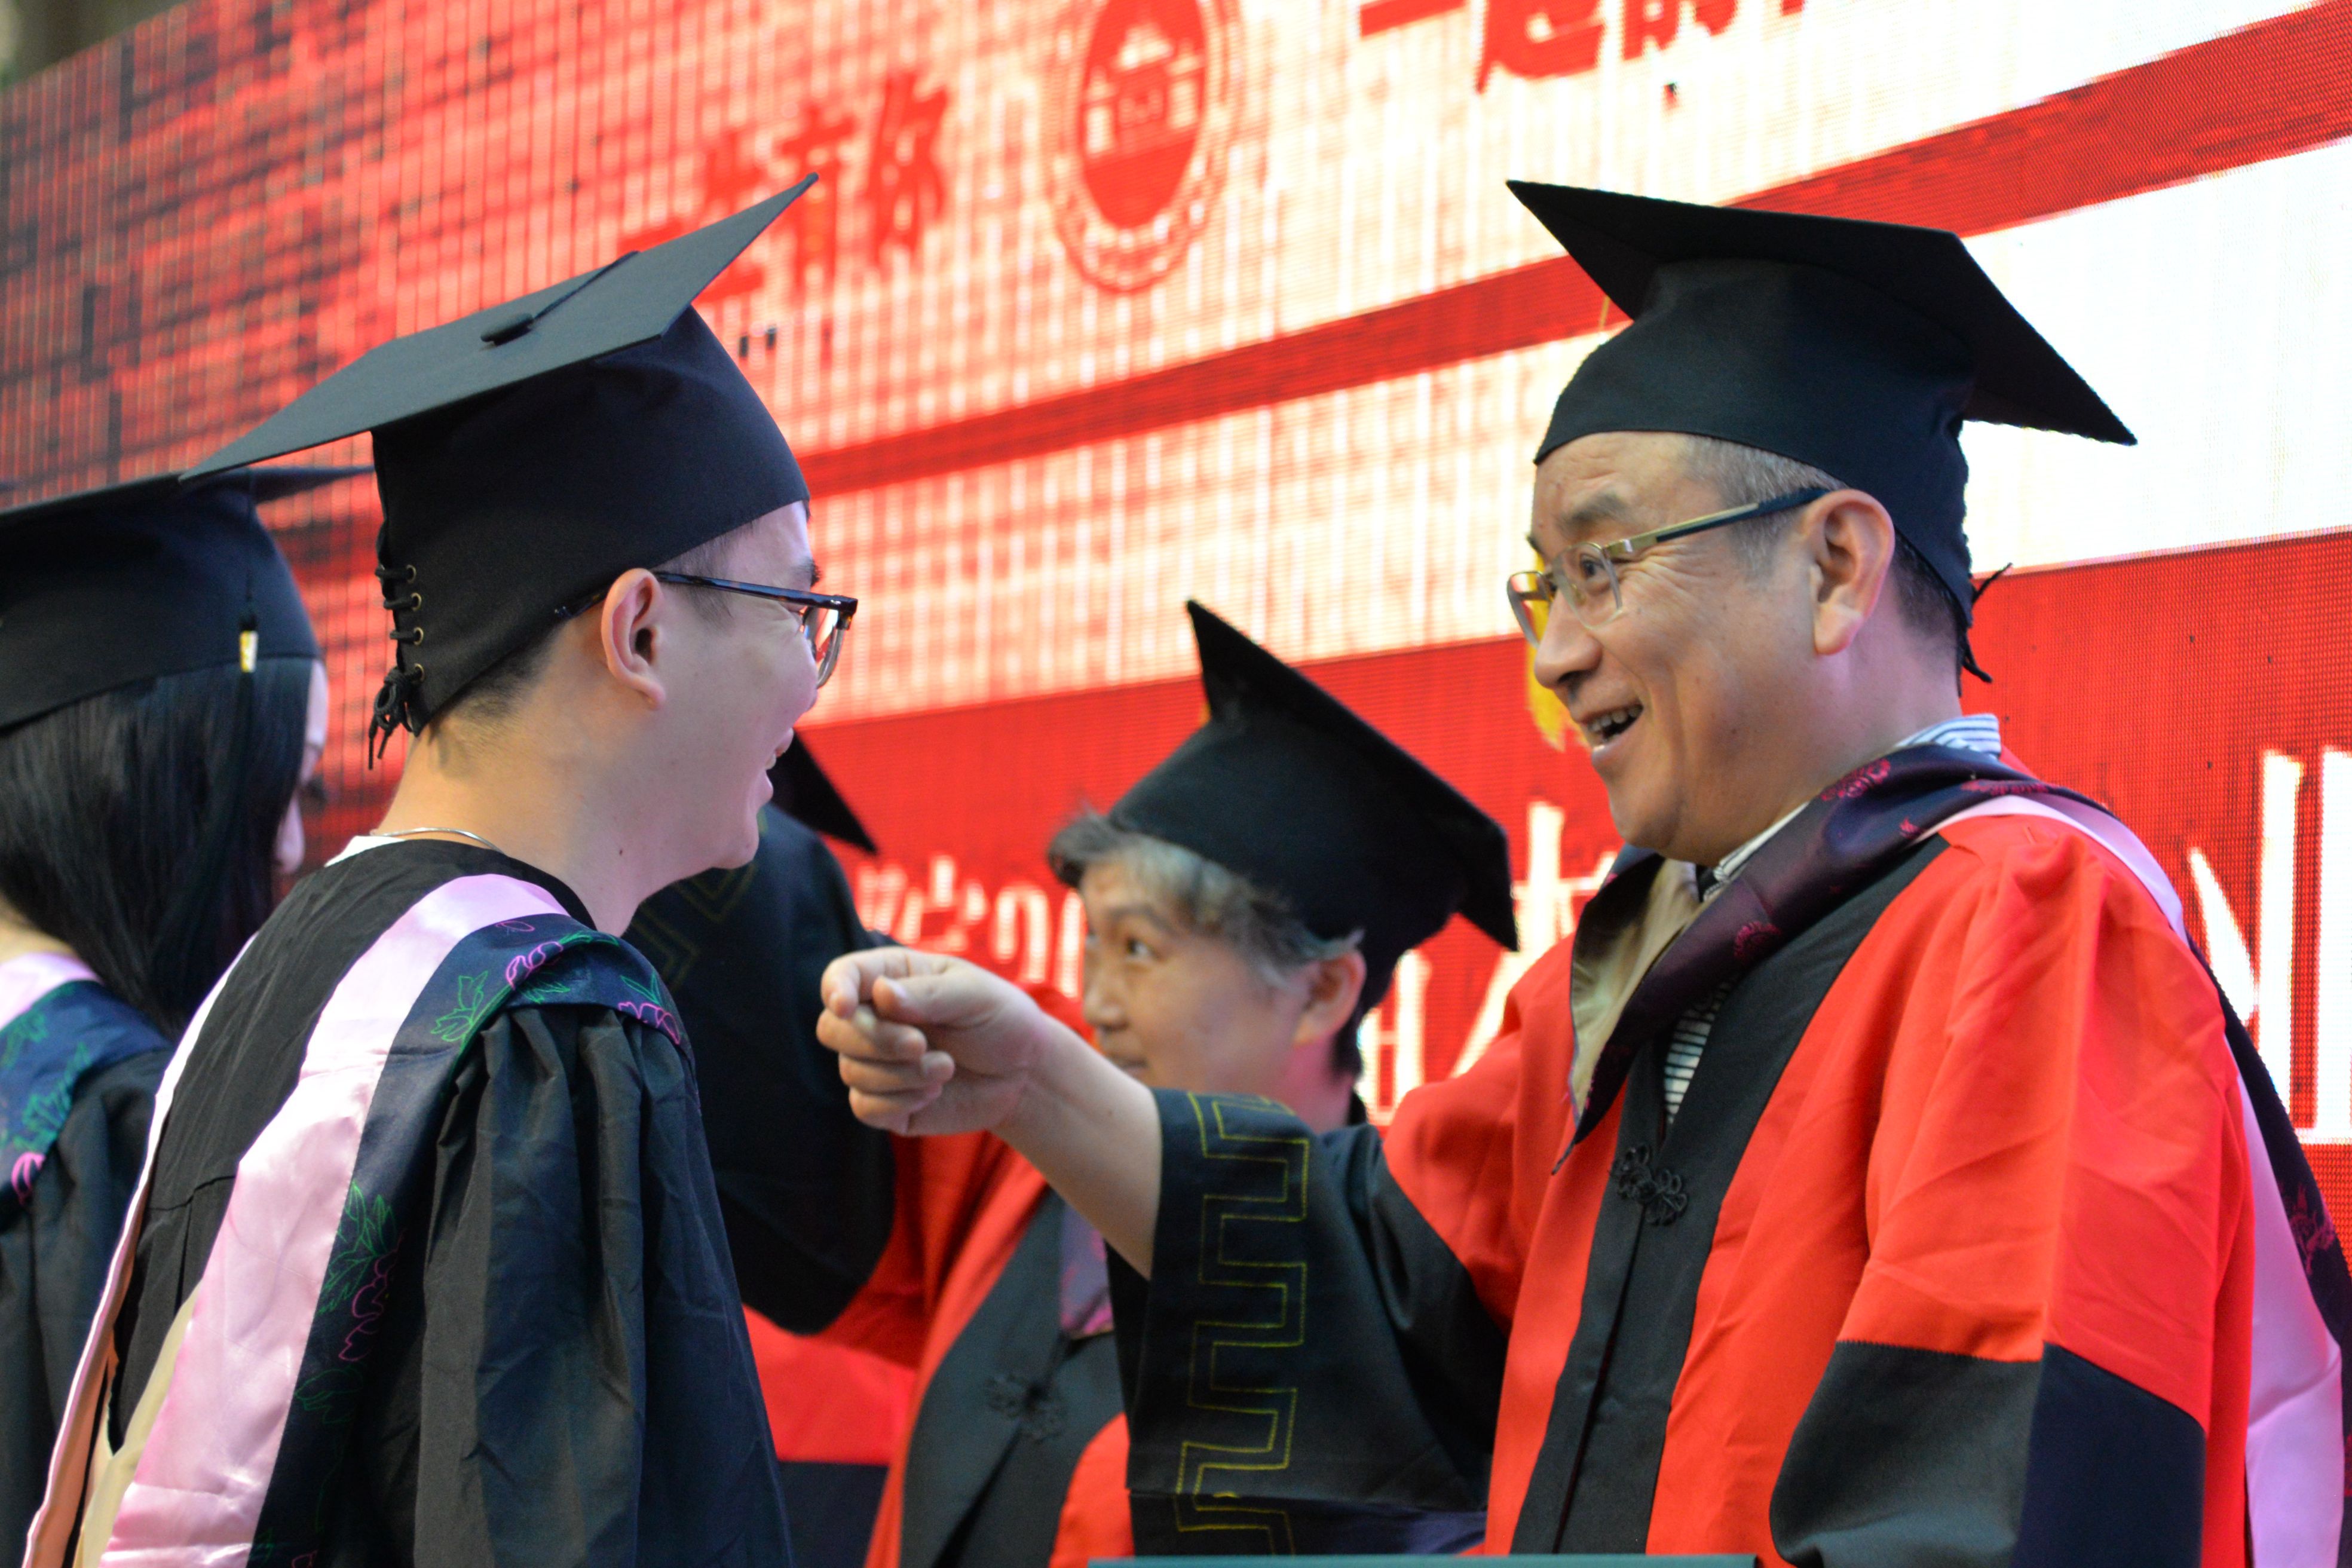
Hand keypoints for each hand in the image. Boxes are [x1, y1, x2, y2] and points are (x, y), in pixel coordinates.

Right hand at [817, 948, 1078, 1134]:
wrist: (1024, 1074)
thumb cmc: (1001, 1020)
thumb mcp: (975, 995)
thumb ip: (929, 994)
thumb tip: (882, 996)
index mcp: (891, 978)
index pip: (841, 976)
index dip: (835, 989)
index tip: (845, 1006)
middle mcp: (874, 1018)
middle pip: (833, 1028)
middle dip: (874, 1040)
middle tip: (920, 1045)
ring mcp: (875, 1062)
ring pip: (850, 1070)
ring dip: (899, 1074)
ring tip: (946, 1068)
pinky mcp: (884, 1102)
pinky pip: (864, 1107)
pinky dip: (898, 1102)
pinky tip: (933, 1092)